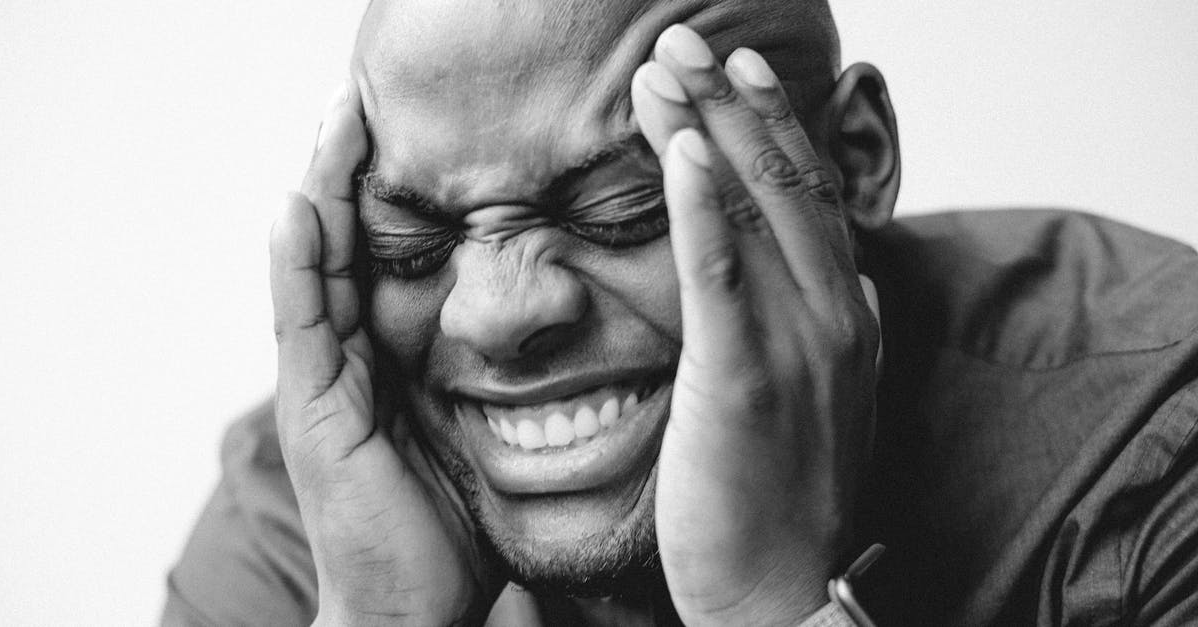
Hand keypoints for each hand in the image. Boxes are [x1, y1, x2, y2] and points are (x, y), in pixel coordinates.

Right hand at [269, 82, 496, 625]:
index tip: (402, 133)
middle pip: (342, 248)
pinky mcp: (315, 413)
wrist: (413, 612)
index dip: (384, 197)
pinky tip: (300, 207)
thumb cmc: (449, 533)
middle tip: (358, 99)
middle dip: (348, 173)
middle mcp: (347, 365)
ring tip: (332, 122)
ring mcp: (324, 386)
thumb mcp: (478, 437)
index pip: (378, 261)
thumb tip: (548, 348)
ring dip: (320, 192)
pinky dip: (297, 264)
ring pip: (315, 270)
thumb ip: (489, 386)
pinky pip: (302, 324)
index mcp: (384, 365)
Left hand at [631, 26, 880, 624]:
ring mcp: (798, 346)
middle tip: (688, 41)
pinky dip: (702, 206)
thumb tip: (819, 276)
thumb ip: (811, 325)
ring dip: (708, 129)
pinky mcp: (745, 381)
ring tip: (667, 66)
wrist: (783, 591)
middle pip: (784, 185)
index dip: (773, 129)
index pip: (809, 200)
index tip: (737, 74)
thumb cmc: (780, 492)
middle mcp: (833, 317)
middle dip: (733, 104)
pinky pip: (721, 277)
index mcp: (846, 317)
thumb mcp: (810, 393)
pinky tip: (678, 148)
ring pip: (753, 213)